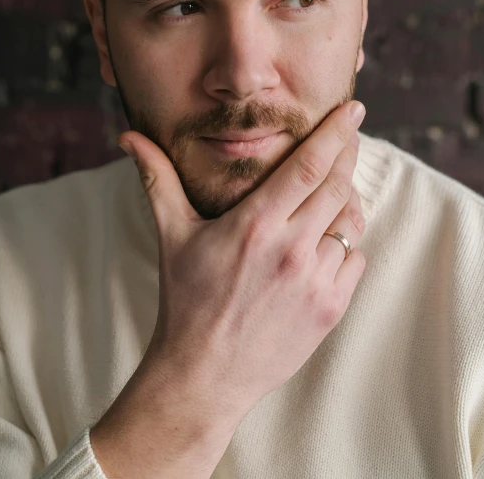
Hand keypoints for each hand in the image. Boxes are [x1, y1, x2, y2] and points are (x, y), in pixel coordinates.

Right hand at [119, 100, 365, 428]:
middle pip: (338, 186)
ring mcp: (314, 282)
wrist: (203, 375)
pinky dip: (346, 245)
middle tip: (350, 134)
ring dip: (345, 202)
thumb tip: (129, 135)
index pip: (307, 166)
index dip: (334, 132)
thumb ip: (156, 178)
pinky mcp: (330, 309)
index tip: (351, 108)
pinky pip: (355, 260)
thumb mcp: (171, 234)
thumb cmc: (185, 299)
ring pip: (351, 223)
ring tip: (329, 193)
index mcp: (254, 225)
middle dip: (348, 154)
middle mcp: (291, 250)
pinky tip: (322, 244)